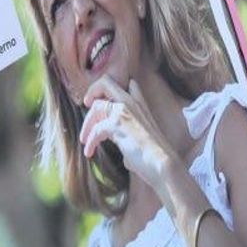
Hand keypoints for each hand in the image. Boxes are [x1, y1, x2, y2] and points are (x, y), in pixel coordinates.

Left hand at [80, 76, 179, 192]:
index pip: (130, 85)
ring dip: (87, 124)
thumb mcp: (142, 142)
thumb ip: (131, 138)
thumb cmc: (153, 157)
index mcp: (141, 105)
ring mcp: (125, 110)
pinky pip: (96, 129)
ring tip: (84, 140)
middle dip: (92, 92)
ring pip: (96, 106)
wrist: (161, 163)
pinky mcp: (117, 123)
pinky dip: (89, 141)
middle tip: (86, 105)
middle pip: (106, 83)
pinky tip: (89, 152)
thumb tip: (124, 150)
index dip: (115, 91)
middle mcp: (133, 103)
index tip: (102, 100)